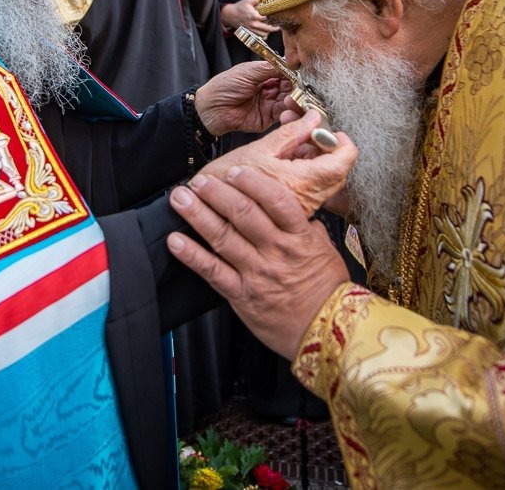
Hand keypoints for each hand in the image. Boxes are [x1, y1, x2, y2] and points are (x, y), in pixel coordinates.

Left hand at [167, 166, 351, 357]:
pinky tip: (175, 240)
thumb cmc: (328, 291)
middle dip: (217, 192)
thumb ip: (309, 229)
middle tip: (199, 180)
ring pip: (223, 237)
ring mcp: (257, 273)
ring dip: (198, 215)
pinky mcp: (241, 296)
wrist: (326, 333)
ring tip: (180, 198)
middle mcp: (276, 251)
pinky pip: (212, 272)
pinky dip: (192, 255)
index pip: (275, 200)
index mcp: (299, 237)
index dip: (252, 182)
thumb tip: (301, 211)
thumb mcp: (327, 251)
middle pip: (243, 214)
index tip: (235, 171)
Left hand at [196, 61, 298, 135]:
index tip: (301, 74)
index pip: (285, 73)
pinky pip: (282, 114)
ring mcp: (269, 104)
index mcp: (264, 75)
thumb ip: (270, 68)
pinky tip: (288, 105)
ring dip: (293, 99)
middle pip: (290, 88)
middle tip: (301, 87)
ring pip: (289, 101)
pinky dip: (287, 110)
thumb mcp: (249, 72)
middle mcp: (269, 90)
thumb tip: (288, 63)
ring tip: (293, 96)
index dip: (293, 74)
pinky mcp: (267, 119)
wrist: (212, 108)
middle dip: (296, 87)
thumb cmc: (224, 86)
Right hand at [198, 110, 354, 214]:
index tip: (334, 132)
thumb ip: (291, 134)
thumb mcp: (258, 149)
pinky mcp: (292, 214)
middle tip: (315, 135)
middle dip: (330, 150)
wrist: (203, 209)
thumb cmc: (223, 181)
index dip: (344, 144)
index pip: (342, 163)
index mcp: (299, 183)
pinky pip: (311, 191)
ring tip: (298, 145)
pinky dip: (308, 173)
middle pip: (337, 174)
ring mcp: (300, 210)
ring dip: (318, 161)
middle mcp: (305, 201)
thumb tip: (314, 117)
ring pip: (325, 183)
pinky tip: (291, 161)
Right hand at [220, 0, 278, 36]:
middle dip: (275, 27)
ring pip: (265, 35)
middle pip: (268, 29)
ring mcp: (251, 30)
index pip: (268, 19)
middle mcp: (253, 24)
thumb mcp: (249, 0)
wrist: (230, 15)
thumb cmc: (240, 7)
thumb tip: (267, 0)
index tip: (278, 16)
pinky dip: (264, 35)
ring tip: (273, 27)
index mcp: (254, 16)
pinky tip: (266, 31)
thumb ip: (259, 0)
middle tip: (279, 25)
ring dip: (269, 31)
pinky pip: (260, 37)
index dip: (274, 18)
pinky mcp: (250, 33)